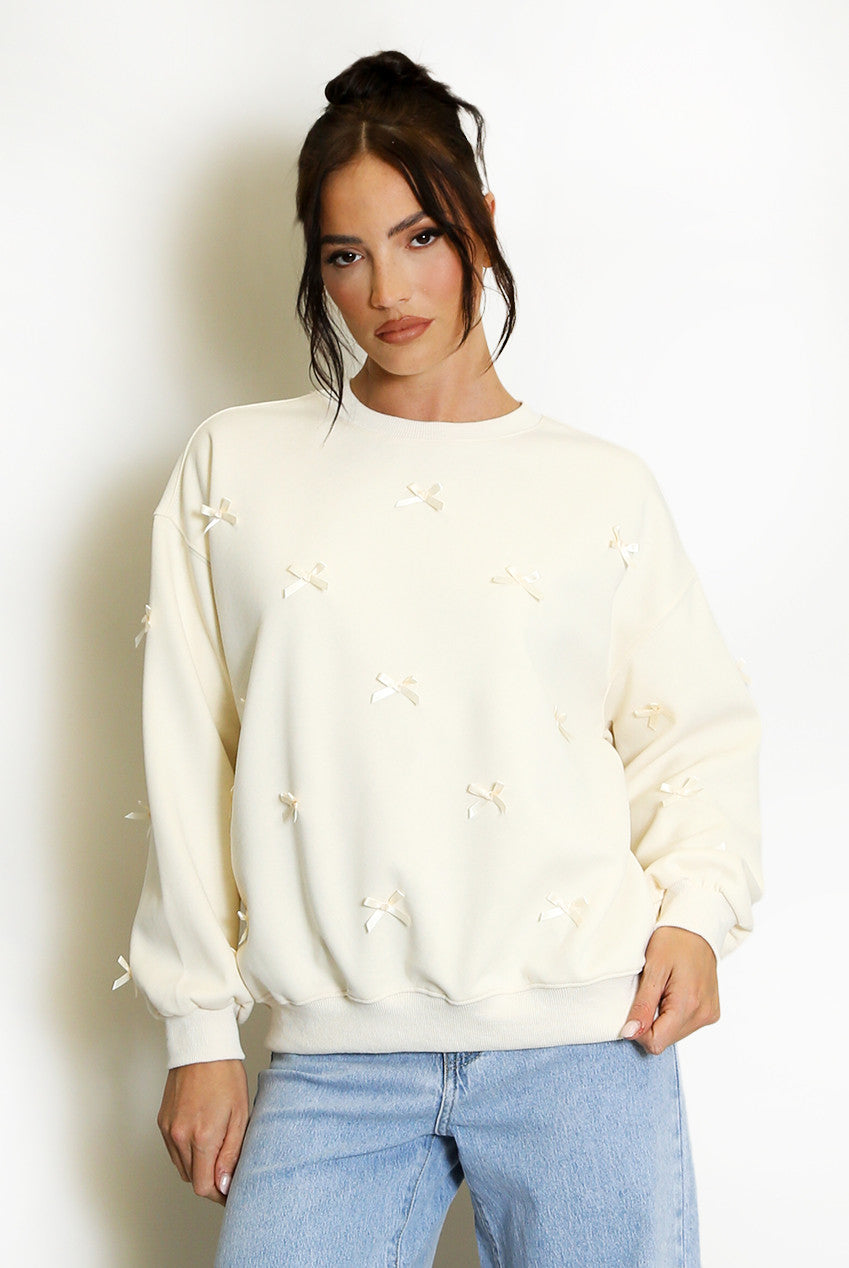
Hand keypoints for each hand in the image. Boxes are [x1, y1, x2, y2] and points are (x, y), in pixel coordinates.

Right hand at [157, 1059, 248, 1203]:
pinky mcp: (162, 1122)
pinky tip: (202, 1139)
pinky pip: (173, 1151)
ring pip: (181, 1167)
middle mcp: (180, 1136)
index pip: (204, 1186)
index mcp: (202, 1136)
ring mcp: (168, 1130)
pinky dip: (187, 1153)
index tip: (231, 1191)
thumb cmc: (226, 1076)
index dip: (219, 1194)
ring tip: (217, 1151)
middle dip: (211, 1181)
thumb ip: (231, 1154)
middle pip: (192, 1180)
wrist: (202, 1048)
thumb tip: (223, 1184)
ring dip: (198, 1168)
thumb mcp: (240, 1115)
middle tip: (228, 1171)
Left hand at [620, 926, 719, 1054]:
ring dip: (661, 1018)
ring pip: (674, 1034)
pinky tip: (672, 992)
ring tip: (662, 989)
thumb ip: (642, 1005)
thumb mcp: (652, 968)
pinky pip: (685, 1025)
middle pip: (665, 1040)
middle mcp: (704, 1014)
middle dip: (650, 1022)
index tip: (634, 1006)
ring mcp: (709, 1014)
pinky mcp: (711, 1011)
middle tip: (650, 991)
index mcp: (689, 1005)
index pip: (656, 1042)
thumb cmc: (673, 940)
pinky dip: (673, 1014)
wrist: (697, 927)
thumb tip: (630, 1034)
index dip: (638, 1030)